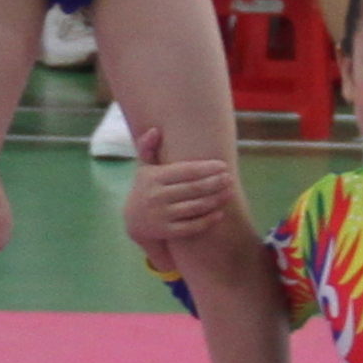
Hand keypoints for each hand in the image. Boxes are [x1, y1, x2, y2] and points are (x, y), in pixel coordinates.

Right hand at [117, 128, 241, 262]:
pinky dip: (207, 220)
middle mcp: (157, 196)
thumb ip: (147, 148)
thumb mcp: (143, 168)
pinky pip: (191, 227)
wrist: (132, 222)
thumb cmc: (144, 189)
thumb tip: (154, 130)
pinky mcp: (166, 232)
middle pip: (193, 188)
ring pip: (195, 207)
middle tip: (230, 178)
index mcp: (154, 177)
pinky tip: (220, 213)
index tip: (223, 165)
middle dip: (215, 183)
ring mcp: (161, 215)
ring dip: (215, 199)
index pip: (185, 171)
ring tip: (230, 193)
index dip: (207, 168)